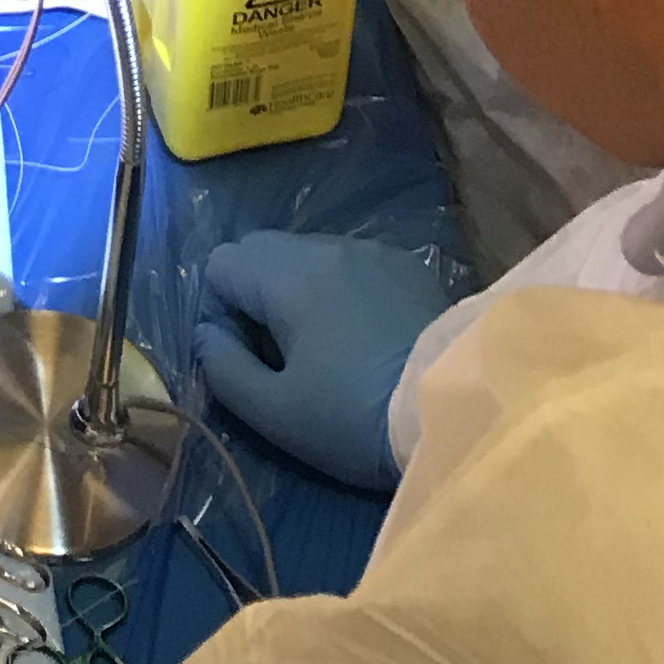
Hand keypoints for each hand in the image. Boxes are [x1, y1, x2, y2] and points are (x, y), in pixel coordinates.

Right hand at [196, 233, 457, 493]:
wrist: (455, 409)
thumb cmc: (355, 416)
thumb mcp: (276, 413)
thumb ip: (224, 369)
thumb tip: (208, 335)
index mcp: (287, 274)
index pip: (221, 264)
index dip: (220, 313)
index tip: (249, 359)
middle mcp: (326, 246)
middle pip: (262, 252)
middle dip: (256, 297)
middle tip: (283, 357)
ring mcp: (372, 251)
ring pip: (308, 257)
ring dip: (300, 293)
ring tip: (329, 351)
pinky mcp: (409, 266)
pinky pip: (352, 266)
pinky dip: (342, 292)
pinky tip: (368, 339)